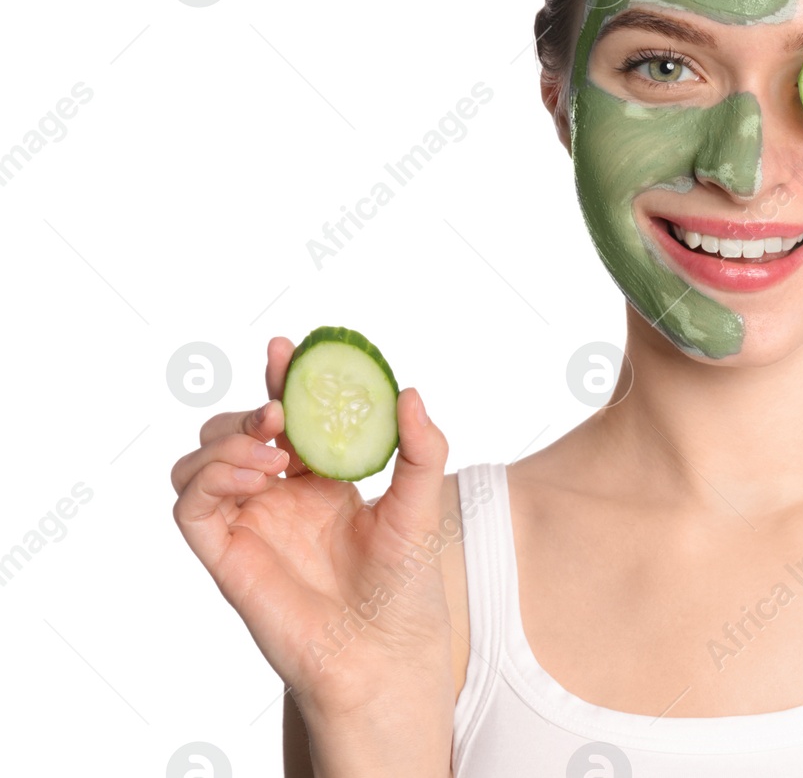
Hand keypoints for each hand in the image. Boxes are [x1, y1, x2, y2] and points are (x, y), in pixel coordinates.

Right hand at [170, 337, 453, 728]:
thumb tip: (409, 391)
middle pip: (233, 432)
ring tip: (273, 449)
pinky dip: (209, 478)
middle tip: (278, 409)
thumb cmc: (403, 583)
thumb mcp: (420, 501)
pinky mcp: (224, 556)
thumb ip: (420, 447)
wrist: (387, 649)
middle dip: (249, 408)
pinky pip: (189, 507)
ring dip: (226, 442)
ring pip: (198, 463)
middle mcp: (276, 497)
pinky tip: (256, 475)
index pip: (285, 416)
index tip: (286, 347)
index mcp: (317, 477)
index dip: (279, 378)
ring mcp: (246, 524)